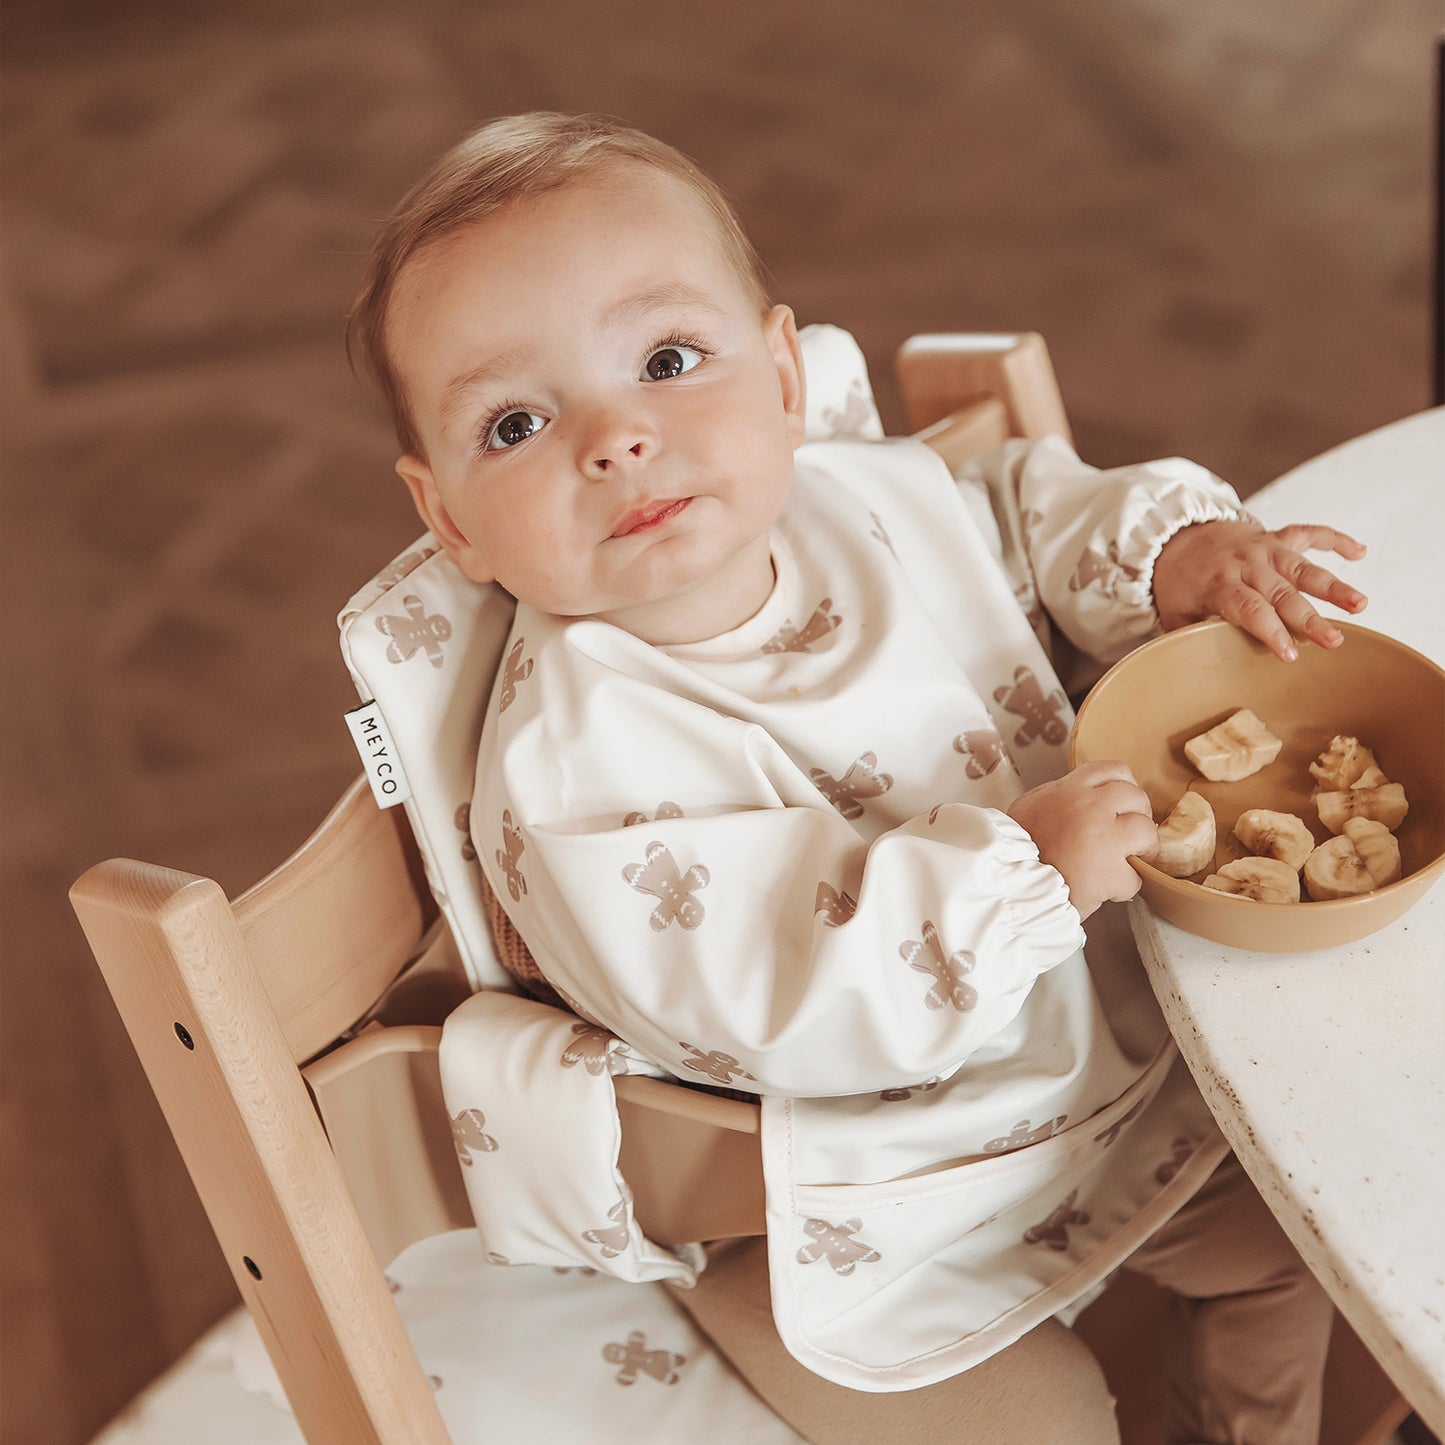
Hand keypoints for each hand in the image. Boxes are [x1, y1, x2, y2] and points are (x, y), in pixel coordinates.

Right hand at [1006, 760, 1157, 919]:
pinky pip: (1136, 876)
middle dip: (1137, 817)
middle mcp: (1087, 807)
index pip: (1114, 770)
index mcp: (1068, 790)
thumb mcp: (1030, 807)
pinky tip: (1108, 890)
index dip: (1124, 787)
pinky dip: (1125, 886)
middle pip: (1136, 797)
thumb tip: (1082, 796)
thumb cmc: (1016, 852)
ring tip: (1123, 863)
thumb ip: (1058, 796)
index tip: (1120, 805)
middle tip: (1124, 837)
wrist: (1009, 887)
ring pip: (1146, 831)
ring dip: (1140, 850)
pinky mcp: (1108, 873)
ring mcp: (1101, 838)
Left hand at [1152, 520, 1366, 661]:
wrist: (1174, 538)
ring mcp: (1263, 548)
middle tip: (1334, 640)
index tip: (1291, 654)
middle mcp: (1245, 563)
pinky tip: (1360, 552)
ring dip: (1332, 586)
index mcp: (1219, 584)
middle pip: (1281, 592)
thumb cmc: (1179, 584)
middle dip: (1309, 618)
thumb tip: (1206, 668)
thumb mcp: (1177, 613)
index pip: (1249, 609)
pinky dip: (1334, 539)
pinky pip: (1308, 533)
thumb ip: (1196, 635)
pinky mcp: (1275, 537)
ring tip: (1359, 604)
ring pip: (1302, 567)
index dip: (1271, 631)